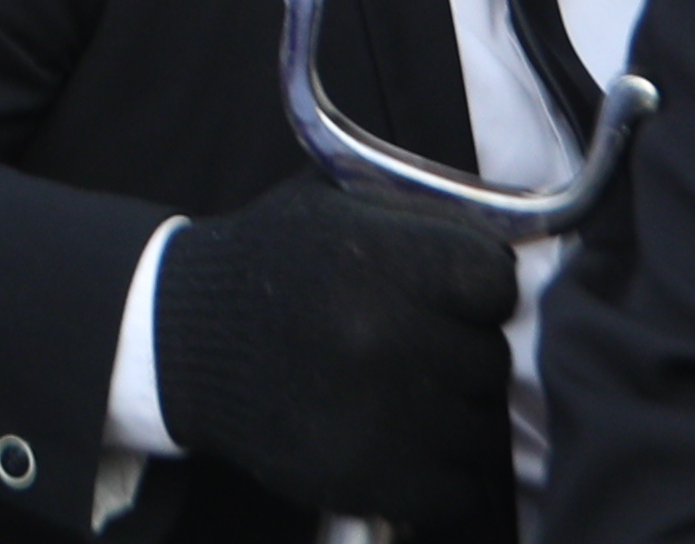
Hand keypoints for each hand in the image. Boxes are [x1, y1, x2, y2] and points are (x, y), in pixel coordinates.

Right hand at [150, 173, 520, 526]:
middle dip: (460, 351)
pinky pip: (459, 486)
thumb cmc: (273, 265)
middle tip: (414, 345)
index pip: (497, 282)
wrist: (183, 341)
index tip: (451, 294)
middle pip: (491, 358)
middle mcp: (385, 335)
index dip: (477, 289)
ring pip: (481, 426)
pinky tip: (403, 441)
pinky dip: (442, 472)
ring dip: (453, 414)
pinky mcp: (367, 478)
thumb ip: (420, 220)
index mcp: (383, 256)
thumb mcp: (336, 207)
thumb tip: (512, 246)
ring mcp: (380, 414)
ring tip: (403, 393)